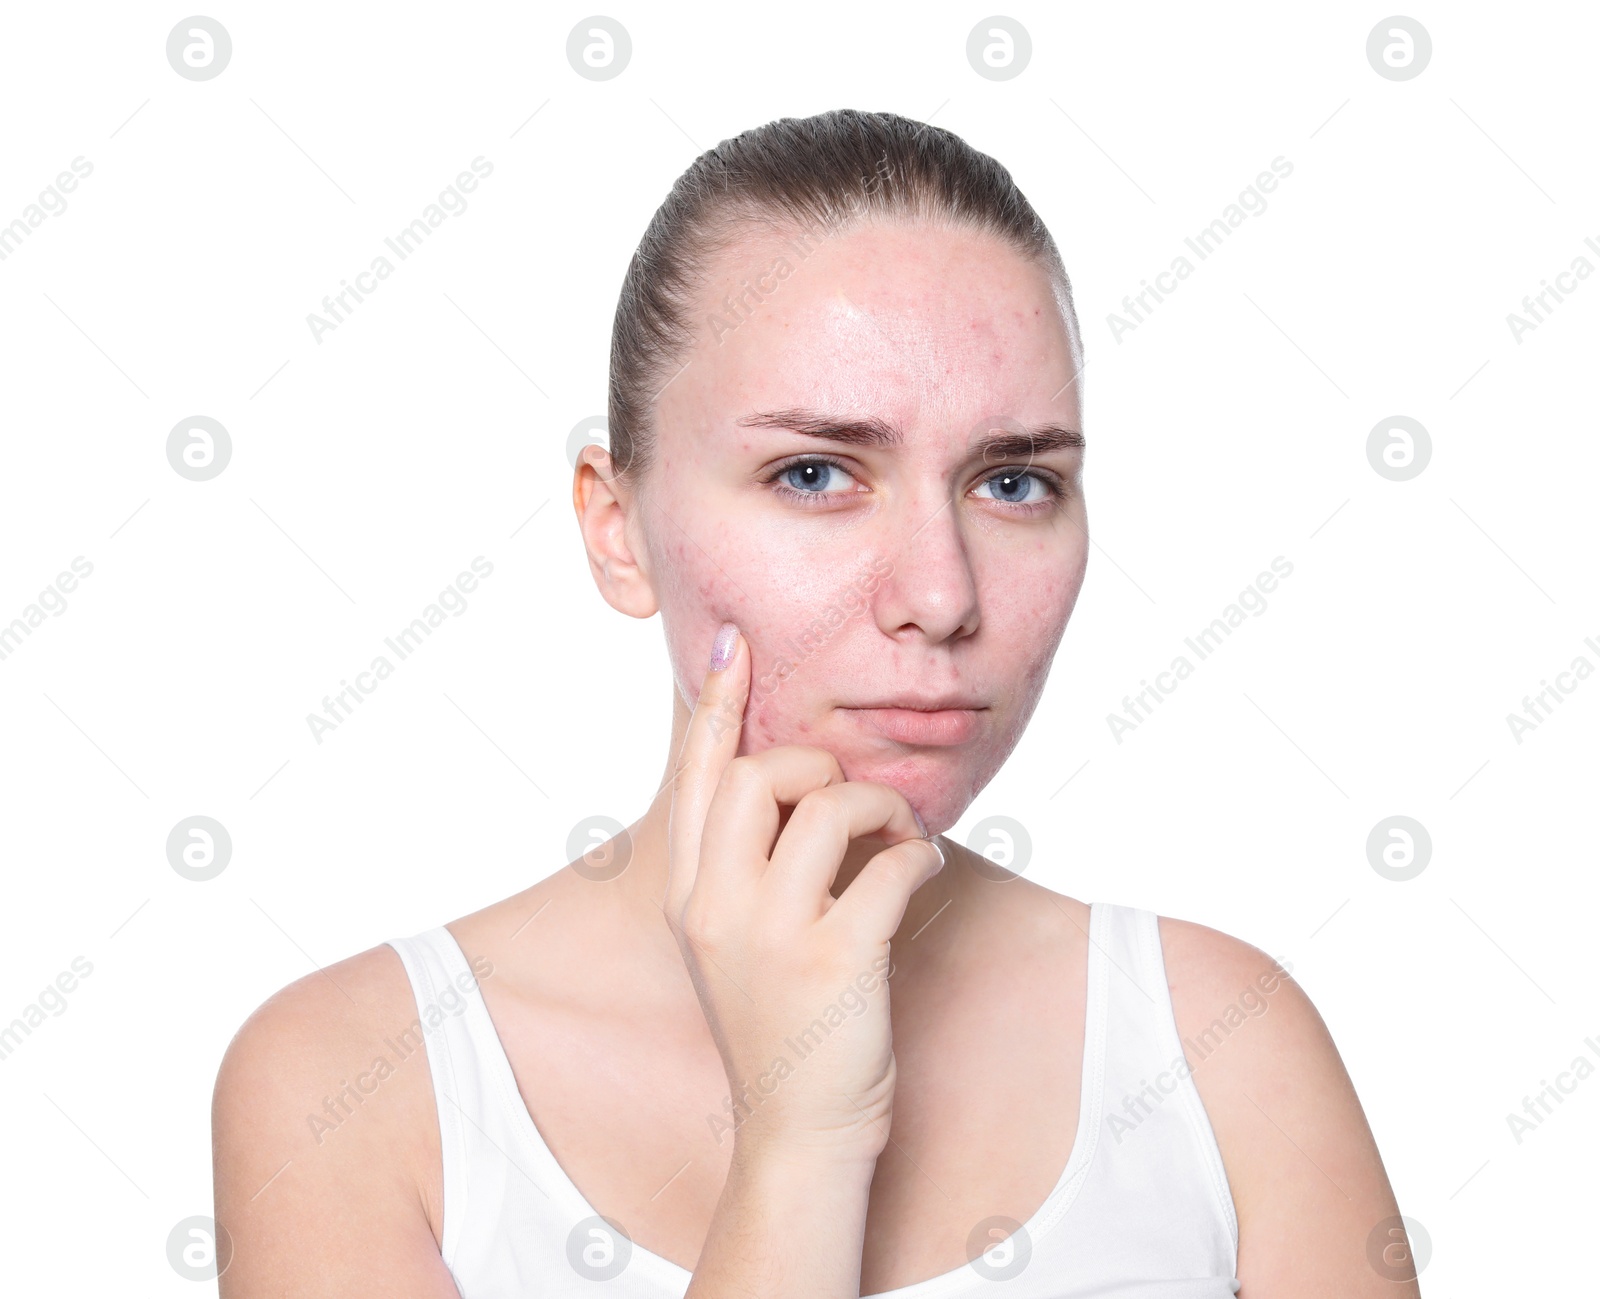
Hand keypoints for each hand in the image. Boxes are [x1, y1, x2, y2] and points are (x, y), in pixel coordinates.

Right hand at [664, 622, 945, 1164]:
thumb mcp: (734, 941)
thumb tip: (799, 780)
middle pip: (755, 775)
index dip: (716, 703)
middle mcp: (717, 907)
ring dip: (882, 806)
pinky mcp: (834, 961)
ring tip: (899, 834)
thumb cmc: (780, 1024)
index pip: (694, 776)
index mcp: (689, 896)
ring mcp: (772, 935)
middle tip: (847, 796)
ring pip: (828, 808)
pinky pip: (890, 866)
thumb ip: (745, 866)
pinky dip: (917, 856)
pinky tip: (919, 873)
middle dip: (813, 765)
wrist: (798, 1132)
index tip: (733, 642)